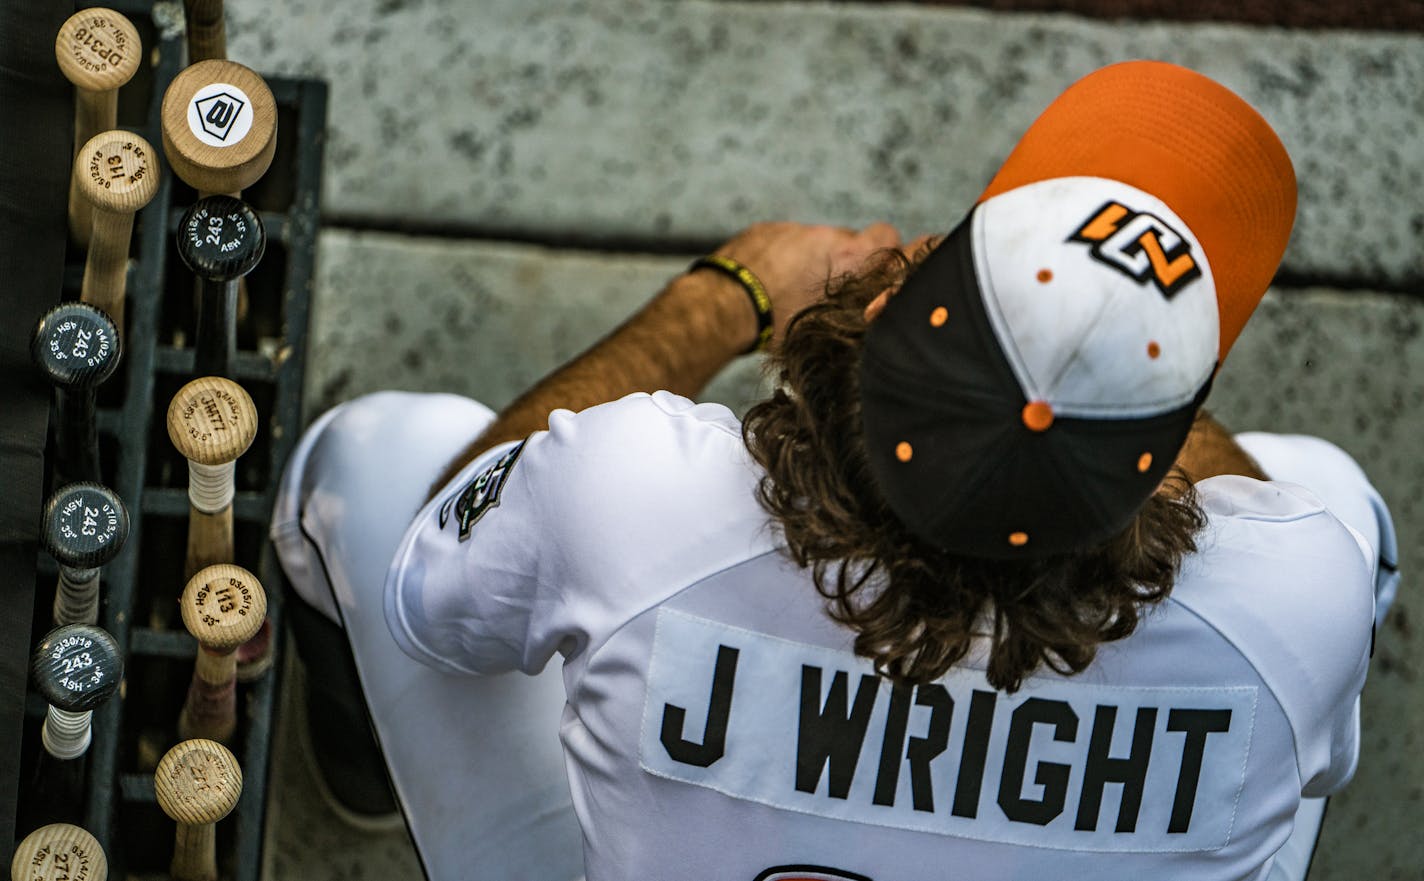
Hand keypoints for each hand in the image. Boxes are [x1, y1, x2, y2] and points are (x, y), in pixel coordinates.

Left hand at [710, 221, 899, 343]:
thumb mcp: (827, 322)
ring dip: (807, 260)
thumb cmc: (777, 322)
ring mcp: (793, 229)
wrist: (726, 305)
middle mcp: (823, 235)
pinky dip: (780, 256)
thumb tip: (869, 309)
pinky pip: (783, 241)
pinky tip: (766, 280)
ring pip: (812, 242)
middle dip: (840, 261)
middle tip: (824, 288)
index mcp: (846, 258)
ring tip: (788, 290)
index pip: (887, 235)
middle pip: (846, 241)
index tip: (876, 263)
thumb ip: (854, 306)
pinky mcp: (766, 229)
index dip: (886, 248)